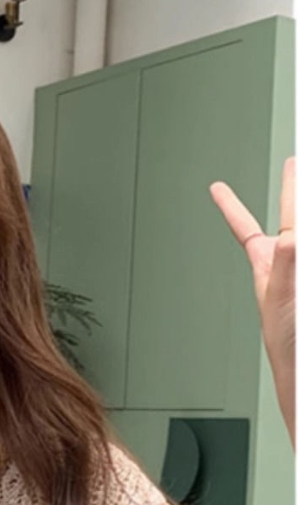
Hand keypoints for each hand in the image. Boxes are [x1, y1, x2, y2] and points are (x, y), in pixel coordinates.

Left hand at [210, 157, 294, 445]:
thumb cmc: (286, 341)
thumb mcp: (280, 299)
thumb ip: (284, 267)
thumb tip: (289, 238)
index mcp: (265, 263)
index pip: (243, 226)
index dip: (230, 205)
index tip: (215, 187)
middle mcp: (288, 260)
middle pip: (292, 217)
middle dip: (292, 190)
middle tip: (293, 163)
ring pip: (297, 235)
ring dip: (296, 218)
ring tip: (295, 176)